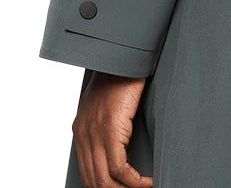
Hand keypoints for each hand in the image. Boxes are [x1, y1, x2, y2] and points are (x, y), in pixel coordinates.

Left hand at [71, 71, 152, 187]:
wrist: (123, 55)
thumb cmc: (121, 75)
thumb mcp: (107, 104)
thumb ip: (107, 126)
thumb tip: (121, 147)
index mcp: (81, 130)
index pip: (88, 173)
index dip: (105, 186)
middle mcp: (84, 135)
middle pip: (95, 181)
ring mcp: (94, 134)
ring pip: (106, 181)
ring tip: (144, 187)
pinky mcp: (110, 130)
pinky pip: (120, 169)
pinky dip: (136, 181)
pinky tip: (148, 181)